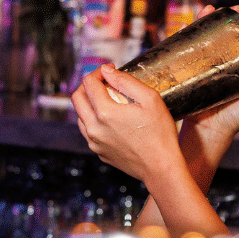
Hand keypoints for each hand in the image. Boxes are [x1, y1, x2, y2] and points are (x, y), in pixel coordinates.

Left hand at [71, 63, 182, 182]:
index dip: (98, 71)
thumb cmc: (160, 134)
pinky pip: (88, 131)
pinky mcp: (99, 152)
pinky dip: (94, 120)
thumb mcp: (150, 99)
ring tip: (108, 101)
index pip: (89, 83)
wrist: (161, 168)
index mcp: (105, 112)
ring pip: (80, 116)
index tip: (110, 70)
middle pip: (77, 98)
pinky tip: (111, 120)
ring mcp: (94, 142)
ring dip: (89, 103)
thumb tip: (107, 71)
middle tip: (103, 82)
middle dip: (88, 85)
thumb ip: (126, 81)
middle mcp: (94, 128)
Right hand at [183, 3, 238, 140]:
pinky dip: (183, 36)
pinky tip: (187, 26)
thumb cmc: (235, 121)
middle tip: (231, 9)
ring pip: (202, 40)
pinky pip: (183, 52)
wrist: (206, 134)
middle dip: (224, 20)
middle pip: (221, 37)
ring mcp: (202, 70)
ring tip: (210, 10)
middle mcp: (220, 69)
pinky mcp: (185, 74)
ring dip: (204, 22)